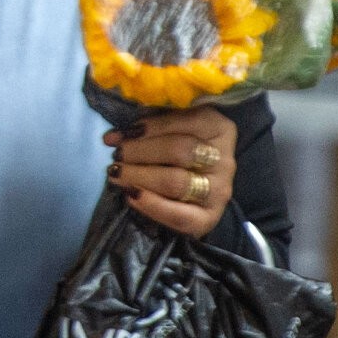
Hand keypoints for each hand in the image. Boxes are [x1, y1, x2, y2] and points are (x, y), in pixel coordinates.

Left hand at [107, 105, 238, 237]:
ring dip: (139, 177)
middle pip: (179, 151)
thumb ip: (152, 126)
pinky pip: (180, 216)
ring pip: (176, 182)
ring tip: (116, 174)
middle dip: (140, 152)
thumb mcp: (174, 130)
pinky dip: (152, 206)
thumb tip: (113, 137)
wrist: (199, 190)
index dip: (149, 127)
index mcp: (218, 127)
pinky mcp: (209, 217)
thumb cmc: (179, 151)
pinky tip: (131, 196)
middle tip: (116, 155)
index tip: (117, 135)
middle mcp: (223, 159)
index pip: (186, 120)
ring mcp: (219, 190)